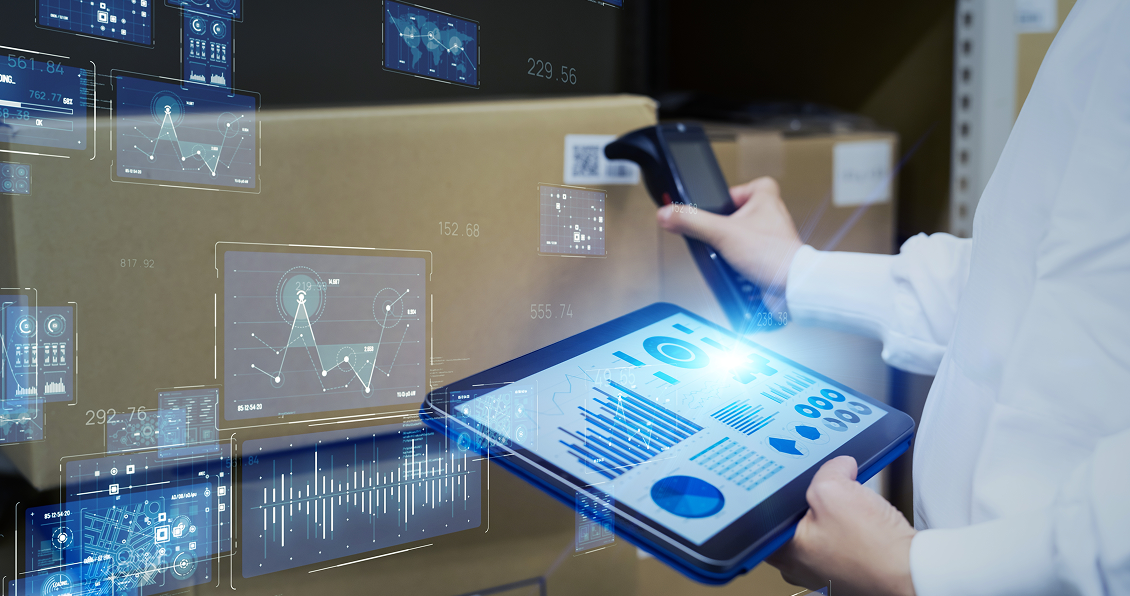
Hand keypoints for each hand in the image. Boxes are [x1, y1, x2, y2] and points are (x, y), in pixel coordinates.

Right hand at [656, 177, 802, 291]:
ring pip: (745, 237)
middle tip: (717, 231)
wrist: (790, 287)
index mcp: (767, 200)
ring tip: (725, 253)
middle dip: (726, 226)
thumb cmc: (772, 255)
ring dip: (732, 247)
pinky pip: (749, 257)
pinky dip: (739, 264)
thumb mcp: (722, 233)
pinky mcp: (770, 260)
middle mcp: (773, 218)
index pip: (752, 184)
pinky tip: (734, 269)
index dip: (734, 192)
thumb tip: (668, 213)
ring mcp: (773, 240)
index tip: (720, 201)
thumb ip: (692, 222)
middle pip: (742, 213)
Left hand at [767, 456, 916, 595]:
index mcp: (783, 550)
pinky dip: (852, 524)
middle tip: (829, 484)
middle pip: (796, 516)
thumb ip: (826, 470)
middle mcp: (799, 565)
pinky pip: (843, 537)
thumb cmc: (872, 549)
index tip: (795, 475)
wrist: (913, 571)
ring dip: (836, 509)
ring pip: (822, 525)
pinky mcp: (848, 568)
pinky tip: (864, 514)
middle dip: (812, 495)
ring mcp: (825, 569)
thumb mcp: (834, 489)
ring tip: (853, 501)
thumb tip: (837, 466)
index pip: (768, 512)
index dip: (782, 487)